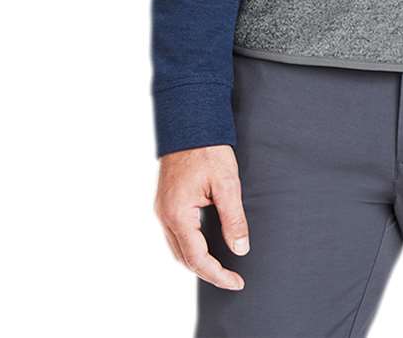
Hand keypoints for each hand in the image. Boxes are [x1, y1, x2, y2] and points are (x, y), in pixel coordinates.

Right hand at [154, 144, 249, 289]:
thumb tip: (240, 249)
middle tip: (232, 278)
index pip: (197, 258)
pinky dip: (190, 246)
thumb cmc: (208, 149)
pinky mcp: (165, 202)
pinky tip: (207, 245)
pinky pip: (175, 234)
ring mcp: (162, 209)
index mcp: (178, 213)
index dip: (218, 274)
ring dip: (198, 261)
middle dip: (208, 272)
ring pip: (177, 248)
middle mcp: (164, 215)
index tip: (236, 281)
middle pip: (184, 258)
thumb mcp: (227, 183)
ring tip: (222, 267)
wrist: (190, 121)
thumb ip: (234, 219)